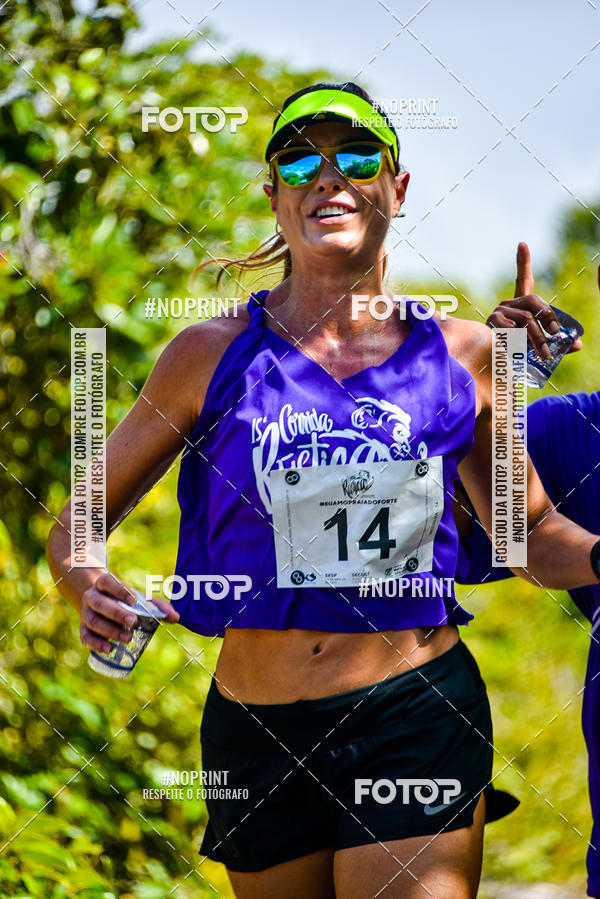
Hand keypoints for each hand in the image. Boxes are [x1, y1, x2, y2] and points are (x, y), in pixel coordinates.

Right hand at [80, 571, 178, 652]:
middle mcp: (92, 596)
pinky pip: (85, 636)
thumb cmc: (122, 599)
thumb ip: (157, 606)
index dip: (120, 589)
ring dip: (110, 630)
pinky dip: (96, 643)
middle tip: (133, 622)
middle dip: (117, 613)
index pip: (108, 582)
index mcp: (104, 583)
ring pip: (93, 621)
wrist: (97, 599)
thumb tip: (176, 617)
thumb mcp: (137, 598)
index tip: (134, 599)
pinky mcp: (83, 628)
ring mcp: (85, 613)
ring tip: (127, 638)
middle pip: (100, 604)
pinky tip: (109, 648)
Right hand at [486, 242, 582, 356]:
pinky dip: (520, 341)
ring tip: (544, 354)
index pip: (522, 279)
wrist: (490, 362)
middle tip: (555, 333)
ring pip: (525, 320)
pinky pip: (511, 330)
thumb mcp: (540, 343)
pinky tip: (520, 351)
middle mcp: (508, 304)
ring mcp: (498, 313)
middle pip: (532, 302)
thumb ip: (559, 342)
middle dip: (547, 317)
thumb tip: (577, 344)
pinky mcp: (492, 324)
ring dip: (537, 337)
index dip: (522, 262)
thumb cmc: (518, 350)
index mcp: (520, 305)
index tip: (522, 245)